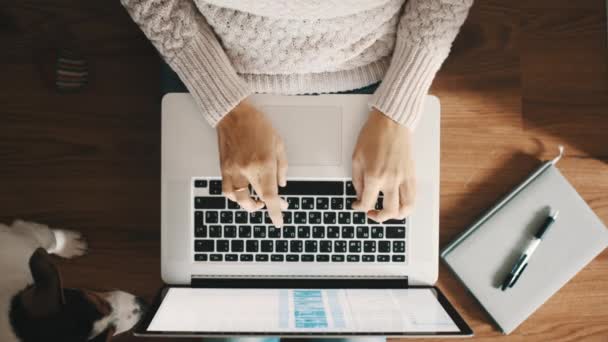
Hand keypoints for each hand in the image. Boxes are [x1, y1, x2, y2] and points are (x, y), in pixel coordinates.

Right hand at [216, 100, 287, 226]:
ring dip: (247, 205)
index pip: (270, 195)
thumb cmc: (257, 124)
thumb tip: (282, 185)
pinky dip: (234, 197)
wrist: (233, 113)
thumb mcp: (278, 143)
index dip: (275, 212)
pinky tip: (242, 194)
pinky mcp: (223, 168)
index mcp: (263, 163)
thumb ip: (282, 167)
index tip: (279, 221)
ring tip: (256, 203)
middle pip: (254, 200)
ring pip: (237, 199)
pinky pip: (227, 190)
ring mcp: (232, 170)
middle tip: (273, 206)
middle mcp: (246, 170)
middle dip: (265, 207)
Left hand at [351, 109, 415, 221]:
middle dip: (378, 217)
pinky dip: (406, 204)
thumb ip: (357, 180)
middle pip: (389, 211)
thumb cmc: (374, 135)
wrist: (392, 122)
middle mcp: (391, 180)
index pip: (367, 203)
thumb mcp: (356, 158)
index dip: (359, 208)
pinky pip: (413, 196)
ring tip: (387, 211)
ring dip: (397, 215)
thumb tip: (360, 195)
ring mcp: (404, 178)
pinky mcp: (411, 174)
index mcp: (374, 176)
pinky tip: (398, 202)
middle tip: (371, 212)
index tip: (356, 205)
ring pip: (407, 208)